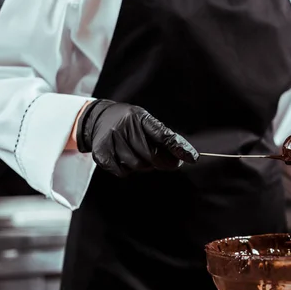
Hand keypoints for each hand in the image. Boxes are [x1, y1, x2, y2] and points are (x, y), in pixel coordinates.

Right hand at [76, 100, 198, 176]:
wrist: (97, 118)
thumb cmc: (129, 122)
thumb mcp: (145, 121)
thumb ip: (164, 136)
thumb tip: (186, 154)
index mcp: (140, 117)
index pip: (163, 135)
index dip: (179, 148)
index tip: (193, 158)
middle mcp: (125, 127)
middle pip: (151, 155)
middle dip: (163, 162)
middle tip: (169, 163)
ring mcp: (111, 139)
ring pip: (138, 165)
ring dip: (145, 165)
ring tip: (141, 155)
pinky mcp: (101, 153)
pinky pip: (123, 172)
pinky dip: (128, 170)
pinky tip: (125, 158)